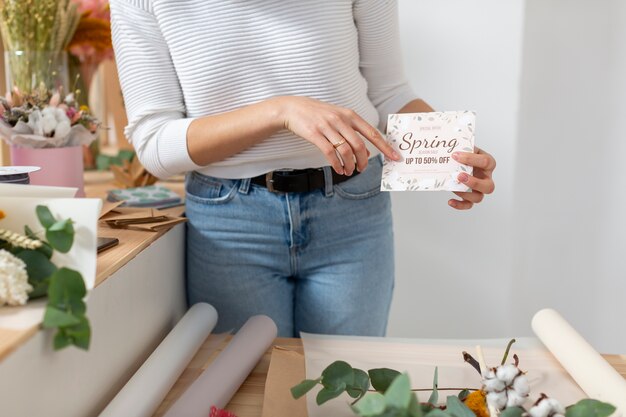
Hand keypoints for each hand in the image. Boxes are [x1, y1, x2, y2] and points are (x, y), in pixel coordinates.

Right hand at [275, 96, 400, 174]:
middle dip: (363, 161)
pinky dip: (336, 164)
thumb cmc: (318, 114)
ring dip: (350, 165)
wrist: (293, 108)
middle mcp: (341, 119)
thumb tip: (366, 152)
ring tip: (349, 171)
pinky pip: (330, 153)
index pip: (372, 133)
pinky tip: (338, 169)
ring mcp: (327, 126)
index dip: (385, 147)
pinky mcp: (315, 134)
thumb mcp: (338, 118)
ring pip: (346, 151)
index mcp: (350, 115)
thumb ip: (352, 132)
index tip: (396, 157)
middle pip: (359, 145)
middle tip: (361, 170)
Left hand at [448, 147, 495, 209]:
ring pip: (479, 198)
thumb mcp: (467, 146)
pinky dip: (460, 205)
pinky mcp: (470, 196)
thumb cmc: (466, 152)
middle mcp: (486, 178)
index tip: (454, 155)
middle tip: (459, 176)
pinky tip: (450, 201)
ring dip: (466, 194)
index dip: (470, 159)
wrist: (461, 159)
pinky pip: (468, 204)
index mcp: (488, 163)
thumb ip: (463, 146)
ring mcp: (479, 189)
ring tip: (453, 186)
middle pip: (489, 186)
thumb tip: (450, 147)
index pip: (486, 162)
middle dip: (474, 183)